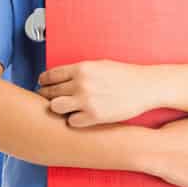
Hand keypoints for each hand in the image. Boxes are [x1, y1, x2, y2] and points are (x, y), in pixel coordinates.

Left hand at [38, 60, 152, 127]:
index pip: (50, 75)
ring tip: (63, 108)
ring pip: (55, 107)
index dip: (44, 81)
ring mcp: (87, 101)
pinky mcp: (94, 117)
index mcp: (81, 68)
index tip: (42, 84)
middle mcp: (81, 84)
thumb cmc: (123, 75)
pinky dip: (73, 120)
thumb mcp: (98, 65)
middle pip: (49, 92)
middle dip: (46, 95)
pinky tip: (79, 116)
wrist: (145, 86)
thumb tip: (60, 77)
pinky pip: (71, 121)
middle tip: (48, 98)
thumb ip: (79, 71)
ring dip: (57, 108)